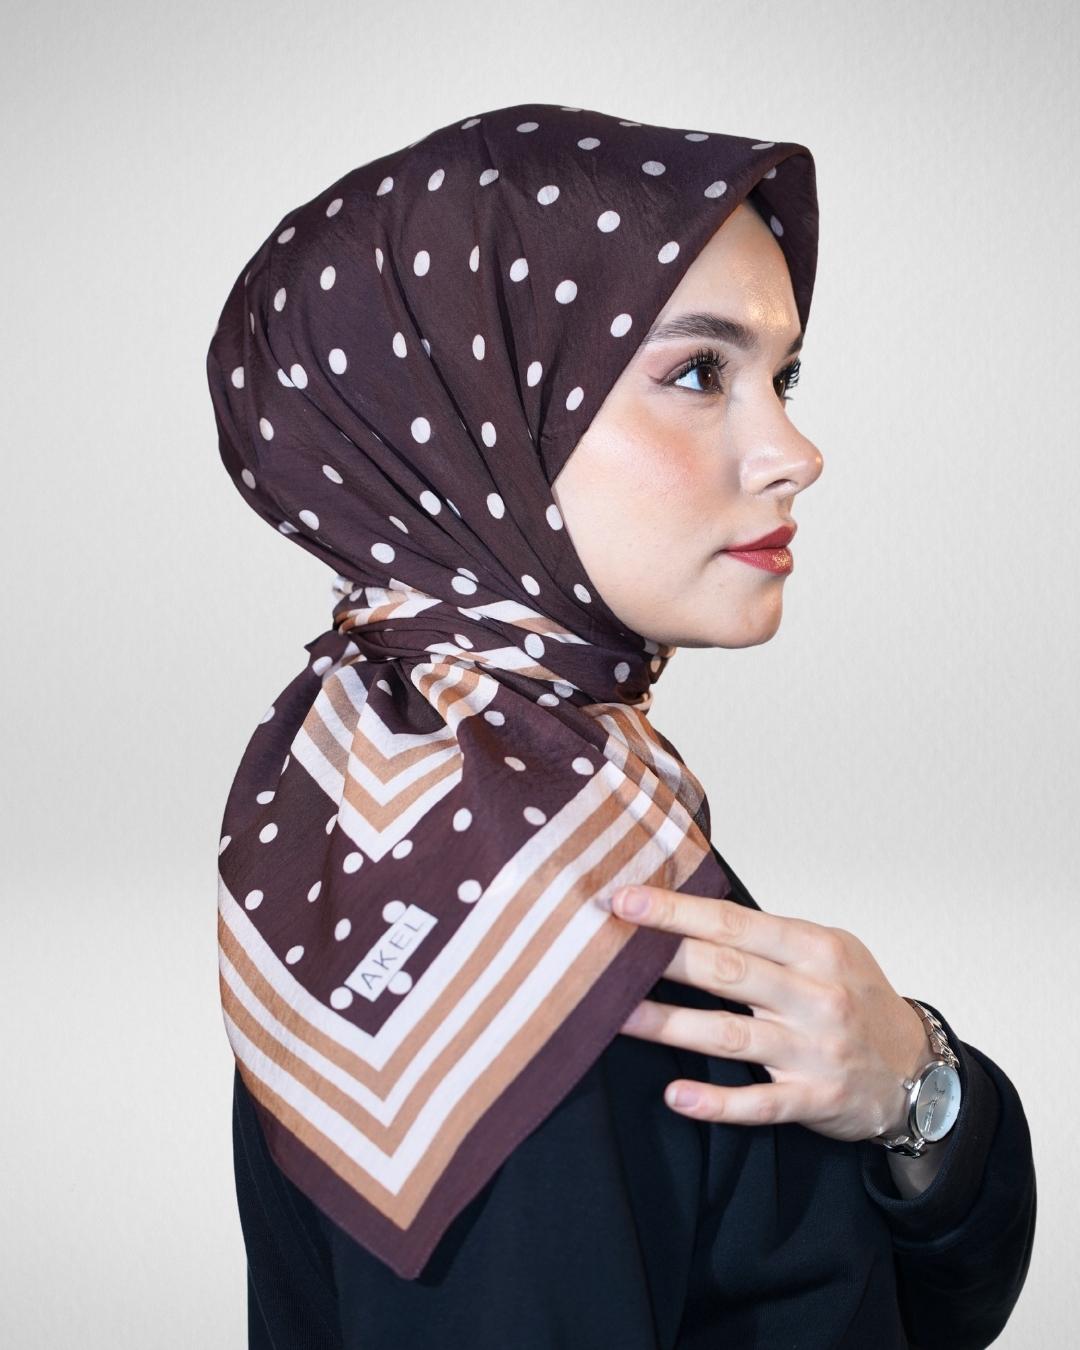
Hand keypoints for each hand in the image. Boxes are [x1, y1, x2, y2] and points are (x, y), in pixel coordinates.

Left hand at [600, 884, 928, 1140]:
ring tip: (615, 1016)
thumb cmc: (858, 1001)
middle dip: (663, 956)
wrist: (921, 1074)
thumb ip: (770, 937)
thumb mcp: (829, 952)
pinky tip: (676, 1096)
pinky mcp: (813, 1100)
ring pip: (730, 1035)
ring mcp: (814, 1051)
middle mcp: (815, 997)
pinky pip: (759, 1104)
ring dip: (669, 1026)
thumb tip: (691, 913)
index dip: (677, 912)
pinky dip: (717, 1104)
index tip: (627, 901)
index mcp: (815, 950)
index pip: (735, 923)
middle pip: (727, 971)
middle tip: (605, 947)